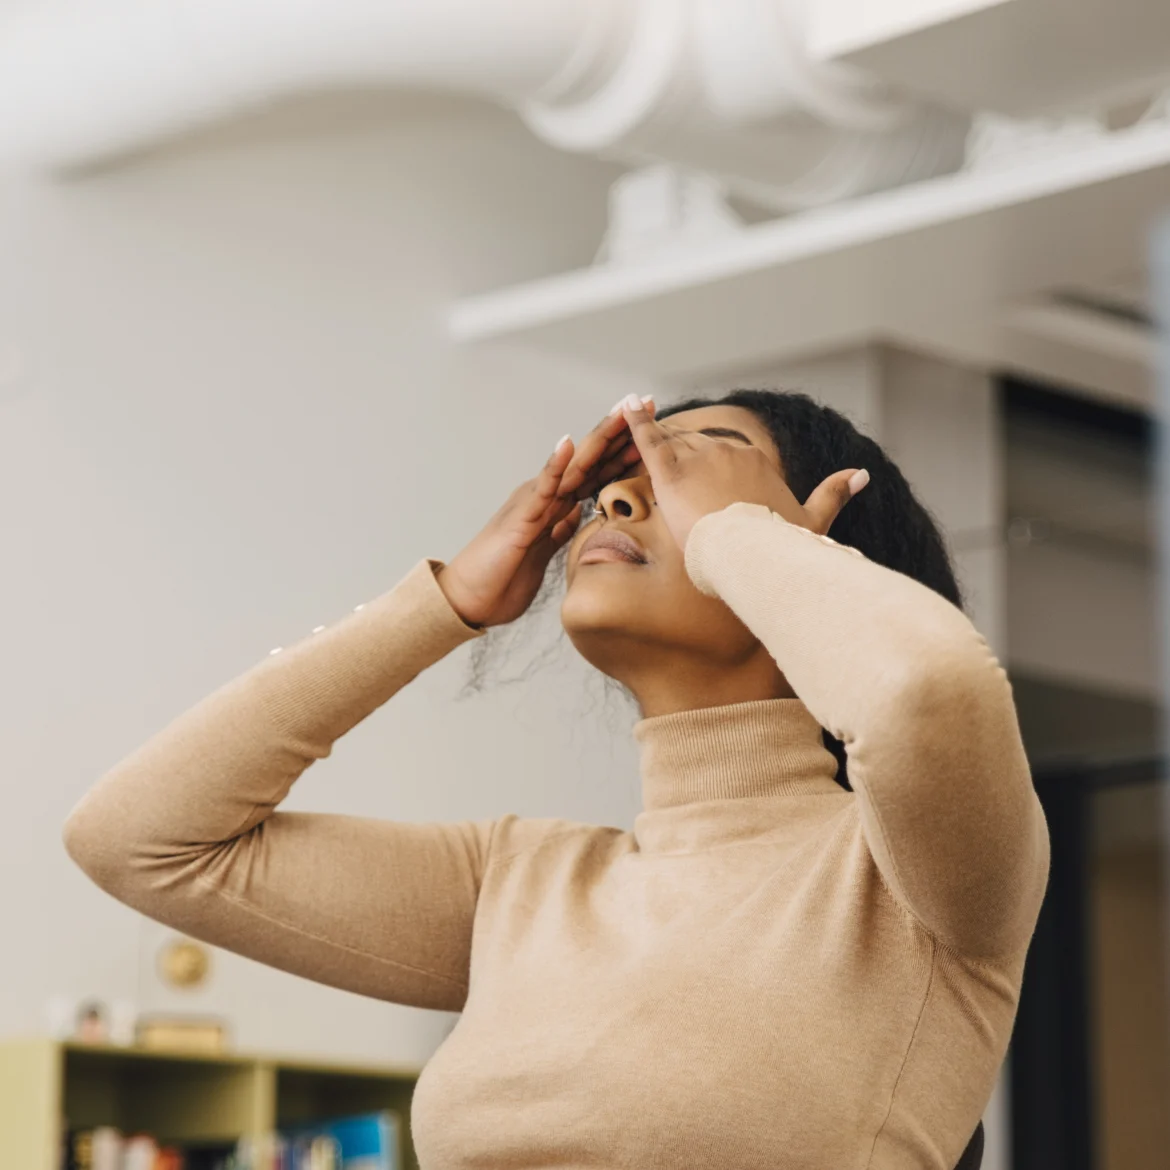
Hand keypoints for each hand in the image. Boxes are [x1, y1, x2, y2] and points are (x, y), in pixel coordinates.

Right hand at [435, 395, 655, 628]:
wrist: (470, 598)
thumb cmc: (503, 577)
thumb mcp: (544, 551)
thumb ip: (560, 530)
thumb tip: (577, 516)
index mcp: (556, 505)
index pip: (597, 471)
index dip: (625, 449)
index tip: (655, 429)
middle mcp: (546, 496)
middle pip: (591, 458)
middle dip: (620, 431)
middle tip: (647, 401)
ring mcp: (534, 502)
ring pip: (573, 465)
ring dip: (598, 438)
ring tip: (620, 412)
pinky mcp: (521, 517)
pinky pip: (542, 488)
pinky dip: (555, 465)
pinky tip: (569, 444)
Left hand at [618, 395, 869, 551]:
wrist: (756, 557)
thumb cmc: (782, 546)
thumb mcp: (813, 521)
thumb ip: (835, 494)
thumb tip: (863, 474)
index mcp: (755, 461)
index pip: (724, 457)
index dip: (709, 469)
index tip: (701, 484)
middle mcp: (728, 451)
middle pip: (696, 449)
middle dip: (680, 461)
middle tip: (660, 475)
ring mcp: (699, 459)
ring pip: (672, 446)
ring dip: (655, 446)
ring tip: (638, 449)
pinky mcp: (671, 473)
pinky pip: (649, 441)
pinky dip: (635, 423)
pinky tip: (625, 407)